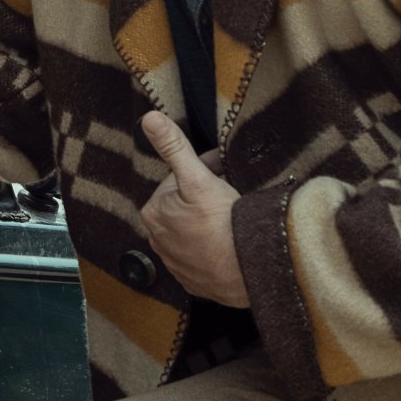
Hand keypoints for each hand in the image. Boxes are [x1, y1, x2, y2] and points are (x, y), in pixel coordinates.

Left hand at [138, 111, 248, 307]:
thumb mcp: (197, 178)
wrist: (251, 270)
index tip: (220, 168)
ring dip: (207, 222)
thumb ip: (173, 147)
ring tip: (231, 218)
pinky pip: (202, 257)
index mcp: (153, 213)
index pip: (176, 182)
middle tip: (229, 191)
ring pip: (192, 231)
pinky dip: (213, 247)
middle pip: (184, 207)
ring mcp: (176, 264)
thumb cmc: (223, 224)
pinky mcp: (195, 281)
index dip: (200, 171)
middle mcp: (158, 240)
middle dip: (203, 196)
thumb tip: (150, 119)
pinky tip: (229, 242)